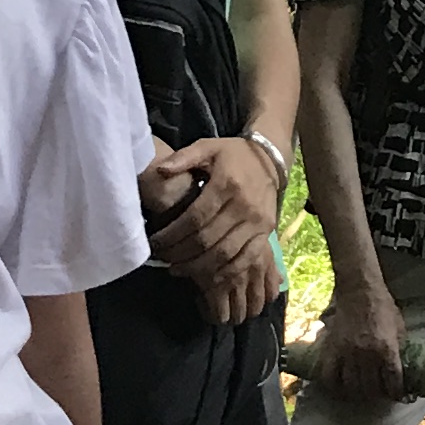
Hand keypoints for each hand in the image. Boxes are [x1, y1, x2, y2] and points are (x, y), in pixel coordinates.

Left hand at [146, 138, 286, 326]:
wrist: (269, 159)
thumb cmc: (233, 155)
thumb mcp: (208, 148)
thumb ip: (183, 158)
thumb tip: (161, 172)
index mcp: (227, 184)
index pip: (195, 218)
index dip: (173, 235)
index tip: (155, 243)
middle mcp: (244, 206)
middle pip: (207, 240)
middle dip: (180, 253)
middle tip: (162, 258)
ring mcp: (257, 223)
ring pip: (225, 254)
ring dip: (198, 267)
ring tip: (178, 269)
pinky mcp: (266, 233)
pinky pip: (246, 260)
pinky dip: (226, 272)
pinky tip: (207, 276)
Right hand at [311, 278, 407, 404]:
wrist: (359, 290)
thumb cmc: (383, 306)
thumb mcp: (399, 327)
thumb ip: (399, 347)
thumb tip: (401, 366)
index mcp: (387, 349)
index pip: (393, 381)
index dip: (395, 393)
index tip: (395, 396)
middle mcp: (367, 355)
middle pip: (371, 388)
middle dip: (376, 395)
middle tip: (377, 394)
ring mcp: (347, 353)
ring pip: (351, 386)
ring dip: (357, 393)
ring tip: (360, 392)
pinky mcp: (332, 349)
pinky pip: (330, 376)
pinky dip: (334, 386)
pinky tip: (339, 388)